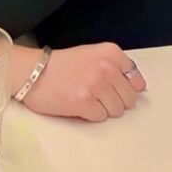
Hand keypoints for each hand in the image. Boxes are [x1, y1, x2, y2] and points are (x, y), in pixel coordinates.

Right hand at [21, 43, 145, 121]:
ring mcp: (96, 85)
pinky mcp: (85, 102)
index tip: (113, 89)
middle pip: (129, 99)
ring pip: (117, 111)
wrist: (32, 72)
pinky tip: (78, 104)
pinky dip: (91, 115)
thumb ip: (115, 67)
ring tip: (85, 98)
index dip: (126, 89)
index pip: (137, 81)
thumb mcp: (92, 54)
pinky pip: (101, 118)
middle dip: (115, 101)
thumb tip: (138, 88)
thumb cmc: (62, 65)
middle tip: (95, 94)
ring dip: (103, 109)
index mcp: (111, 53)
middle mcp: (106, 67)